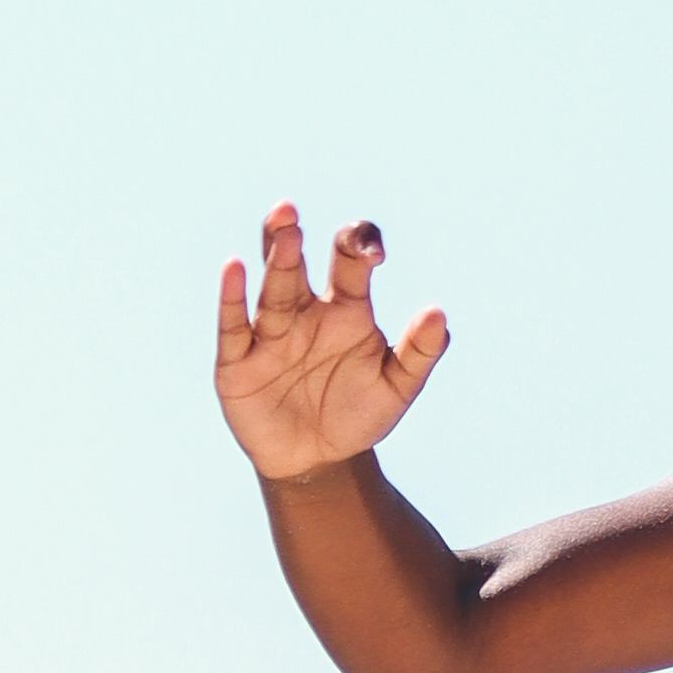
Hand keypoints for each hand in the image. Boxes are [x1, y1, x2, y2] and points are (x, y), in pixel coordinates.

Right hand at [214, 204, 449, 487]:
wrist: (320, 461)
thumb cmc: (358, 415)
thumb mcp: (397, 389)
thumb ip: (420, 352)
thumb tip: (440, 314)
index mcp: (345, 309)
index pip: (350, 263)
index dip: (359, 247)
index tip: (372, 253)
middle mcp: (304, 312)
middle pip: (295, 264)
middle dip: (292, 238)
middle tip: (291, 211)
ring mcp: (270, 334)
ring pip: (270, 288)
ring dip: (274, 258)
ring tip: (281, 226)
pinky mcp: (239, 362)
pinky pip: (235, 326)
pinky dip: (232, 298)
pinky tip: (233, 268)